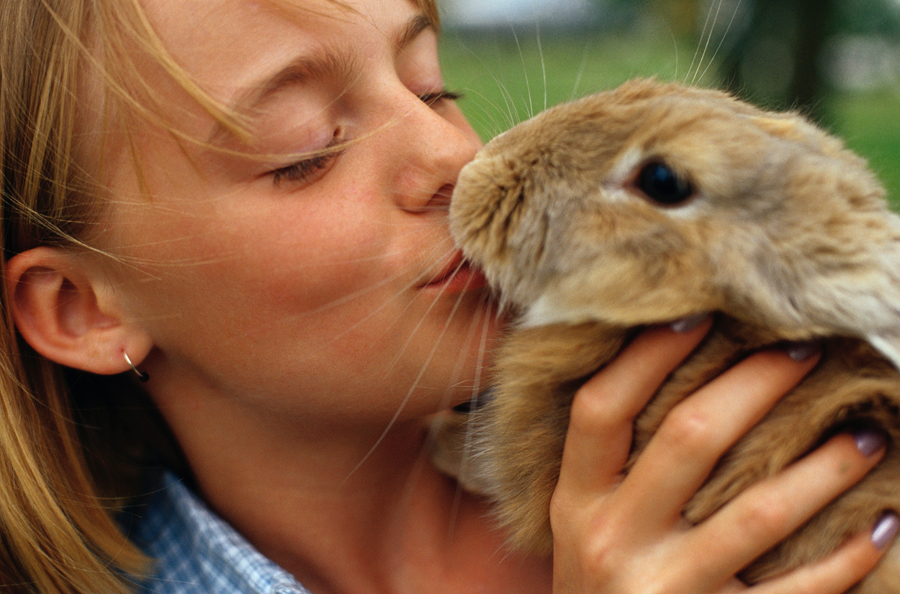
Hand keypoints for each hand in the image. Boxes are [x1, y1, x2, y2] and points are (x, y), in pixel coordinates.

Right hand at [549, 318, 896, 593]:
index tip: (700, 313)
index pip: (600, 409)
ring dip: (825, 466)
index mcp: (575, 501)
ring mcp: (663, 589)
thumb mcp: (582, 523)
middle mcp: (611, 539)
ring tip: (868, 434)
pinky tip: (880, 524)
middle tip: (806, 349)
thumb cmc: (601, 585)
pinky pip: (795, 592)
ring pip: (758, 511)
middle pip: (690, 439)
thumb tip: (663, 369)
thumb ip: (610, 465)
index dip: (646, 356)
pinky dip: (845, 557)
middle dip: (757, 383)